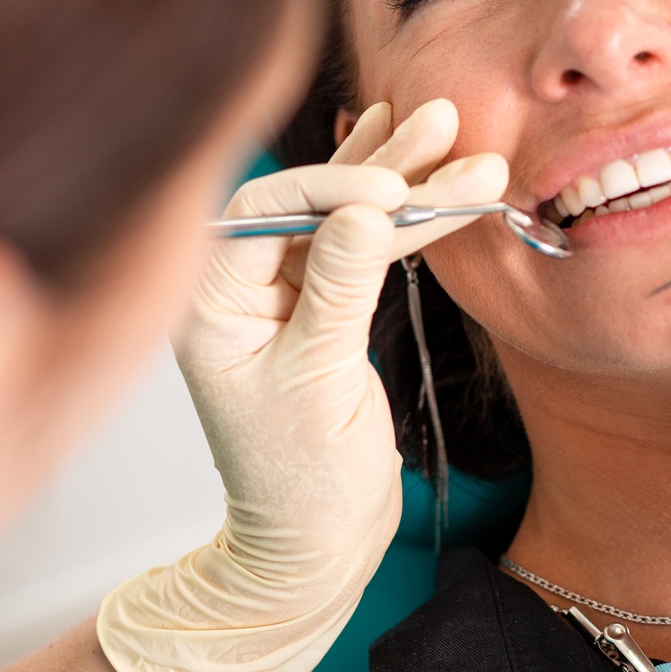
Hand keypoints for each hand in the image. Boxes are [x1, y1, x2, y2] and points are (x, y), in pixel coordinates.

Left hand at [97, 100, 506, 671]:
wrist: (312, 550)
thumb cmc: (300, 484)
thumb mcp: (321, 383)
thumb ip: (341, 290)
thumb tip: (366, 210)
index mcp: (211, 303)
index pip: (269, 211)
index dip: (336, 188)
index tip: (396, 195)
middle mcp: (240, 289)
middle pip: (314, 202)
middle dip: (383, 166)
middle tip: (444, 121)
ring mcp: (283, 298)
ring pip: (348, 220)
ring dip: (408, 183)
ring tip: (459, 135)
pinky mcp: (325, 312)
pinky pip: (364, 251)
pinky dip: (405, 220)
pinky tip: (424, 167)